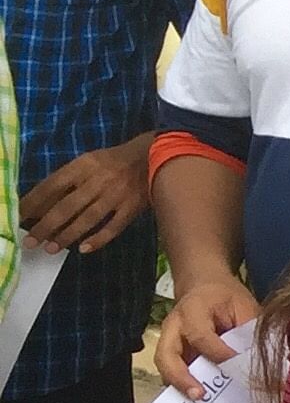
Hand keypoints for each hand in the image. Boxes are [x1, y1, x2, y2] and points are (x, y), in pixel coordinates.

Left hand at [22, 136, 150, 254]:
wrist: (157, 154)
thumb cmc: (114, 161)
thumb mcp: (88, 162)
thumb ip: (67, 181)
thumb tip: (41, 206)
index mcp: (84, 165)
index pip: (52, 185)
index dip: (34, 203)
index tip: (20, 218)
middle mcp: (99, 180)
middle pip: (67, 206)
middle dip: (46, 225)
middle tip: (31, 242)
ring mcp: (117, 194)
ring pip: (88, 218)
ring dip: (68, 235)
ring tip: (51, 248)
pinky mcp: (133, 206)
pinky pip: (114, 226)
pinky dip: (99, 238)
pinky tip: (84, 248)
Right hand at [156, 274, 261, 396]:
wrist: (204, 286)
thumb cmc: (227, 297)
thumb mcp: (244, 306)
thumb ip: (248, 331)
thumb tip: (259, 360)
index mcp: (193, 310)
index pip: (201, 336)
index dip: (219, 354)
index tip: (238, 368)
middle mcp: (173, 327)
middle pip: (166, 355)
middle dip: (181, 378)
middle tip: (200, 395)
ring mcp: (168, 341)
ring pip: (164, 367)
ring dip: (179, 386)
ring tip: (199, 402)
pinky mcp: (170, 353)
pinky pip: (171, 372)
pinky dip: (182, 386)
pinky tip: (201, 400)